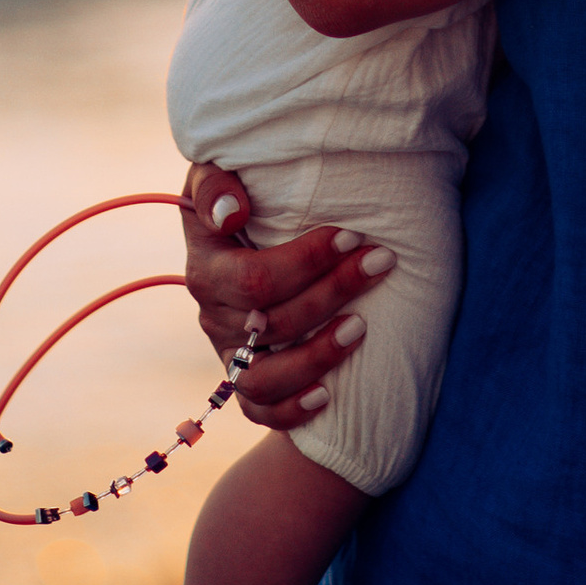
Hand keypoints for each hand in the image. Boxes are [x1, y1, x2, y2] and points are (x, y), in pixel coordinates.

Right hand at [182, 165, 389, 429]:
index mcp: (205, 264)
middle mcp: (213, 313)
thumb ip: (216, 184)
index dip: (304, 261)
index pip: (252, 277)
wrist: (235, 235)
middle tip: (380, 262)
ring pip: (261, 376)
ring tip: (361, 329)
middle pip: (270, 321)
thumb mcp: (217, 173)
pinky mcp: (244, 381)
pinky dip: (290, 410)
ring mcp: (227, 352)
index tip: (352, 234)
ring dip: (315, 356)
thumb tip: (231, 214)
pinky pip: (258, 410)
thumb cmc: (239, 198)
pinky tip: (328, 396)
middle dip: (331, 292)